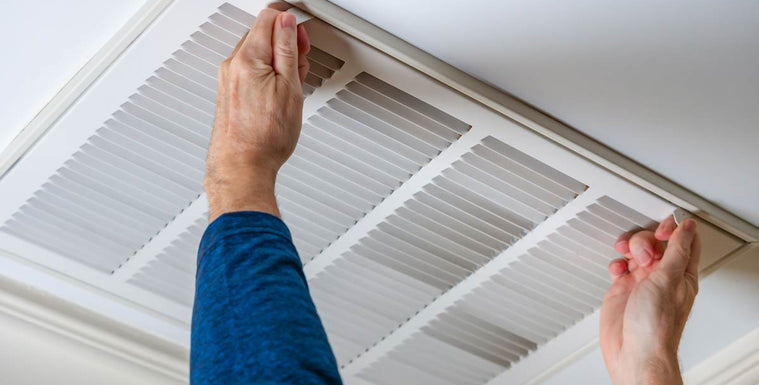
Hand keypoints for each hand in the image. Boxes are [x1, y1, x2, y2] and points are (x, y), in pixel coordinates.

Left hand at [205, 9, 309, 221]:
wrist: (243, 167)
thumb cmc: (265, 138)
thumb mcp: (289, 88)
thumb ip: (287, 49)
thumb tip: (287, 23)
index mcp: (248, 58)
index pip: (268, 18)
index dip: (291, 23)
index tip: (302, 35)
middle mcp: (233, 65)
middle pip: (262, 34)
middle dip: (286, 42)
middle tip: (301, 63)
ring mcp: (228, 80)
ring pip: (257, 54)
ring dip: (278, 61)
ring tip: (292, 84)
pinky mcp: (229, 93)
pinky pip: (250, 71)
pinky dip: (267, 75)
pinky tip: (279, 94)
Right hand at [600, 215, 700, 384]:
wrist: (633, 352)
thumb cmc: (655, 326)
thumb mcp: (668, 280)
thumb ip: (676, 250)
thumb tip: (686, 227)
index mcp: (681, 274)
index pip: (683, 241)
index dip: (673, 229)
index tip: (661, 230)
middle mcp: (662, 276)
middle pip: (655, 242)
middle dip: (646, 241)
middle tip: (643, 255)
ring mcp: (642, 281)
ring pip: (635, 251)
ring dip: (629, 249)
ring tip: (629, 261)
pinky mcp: (623, 288)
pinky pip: (619, 265)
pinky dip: (616, 263)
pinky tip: (618, 271)